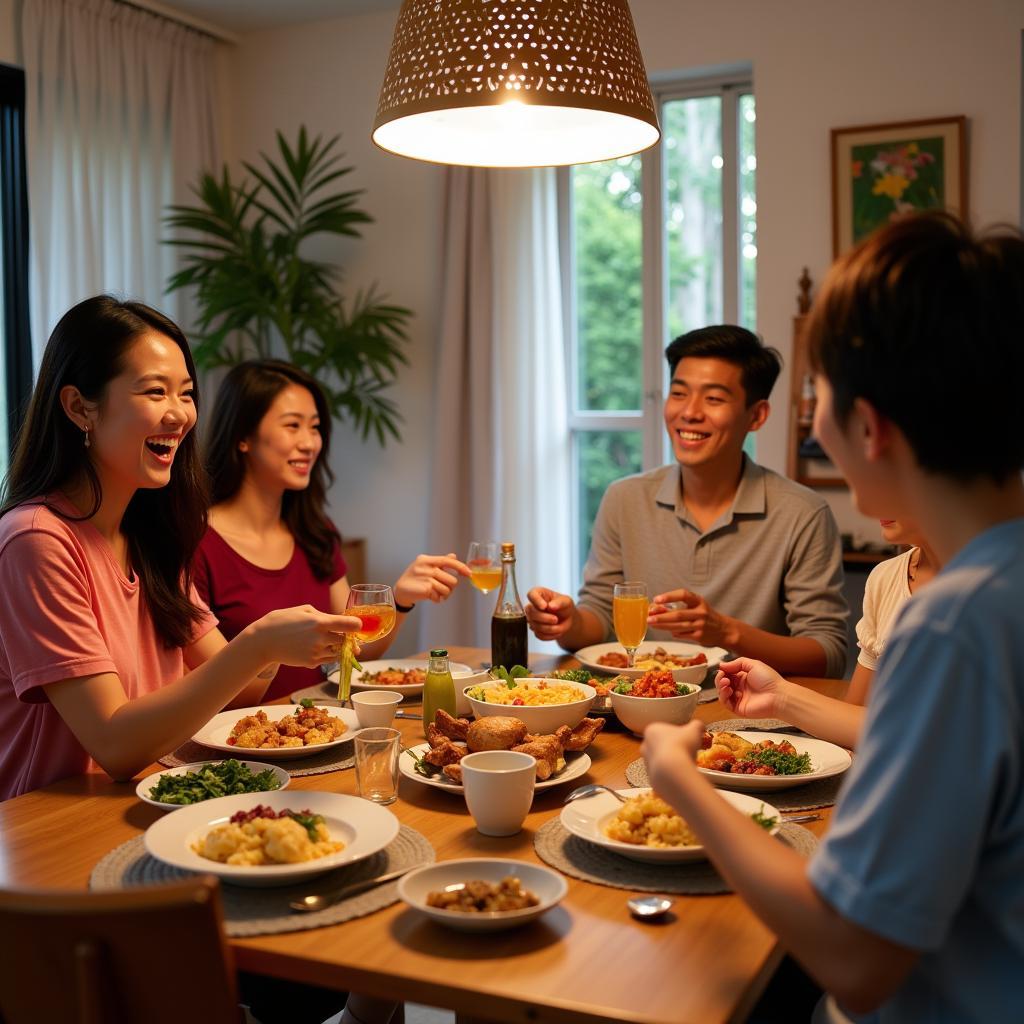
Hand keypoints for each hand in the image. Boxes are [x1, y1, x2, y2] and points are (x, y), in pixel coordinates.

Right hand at [247, 605, 361, 667]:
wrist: (263, 641)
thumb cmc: (282, 621)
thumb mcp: (304, 610)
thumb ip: (323, 615)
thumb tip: (338, 622)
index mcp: (320, 622)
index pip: (349, 625)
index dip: (357, 626)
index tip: (358, 626)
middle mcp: (320, 639)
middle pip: (346, 641)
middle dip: (348, 638)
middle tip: (346, 636)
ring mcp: (316, 653)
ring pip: (338, 652)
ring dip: (338, 648)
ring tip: (330, 641)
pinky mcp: (311, 663)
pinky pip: (328, 660)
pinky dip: (328, 655)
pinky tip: (318, 648)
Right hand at [393, 553, 469, 605]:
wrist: (400, 591)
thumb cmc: (415, 578)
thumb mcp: (426, 566)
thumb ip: (441, 562)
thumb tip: (454, 556)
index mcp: (427, 560)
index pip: (448, 561)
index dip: (460, 567)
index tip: (468, 573)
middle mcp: (426, 567)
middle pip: (452, 579)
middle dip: (450, 587)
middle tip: (442, 589)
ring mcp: (426, 578)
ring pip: (447, 589)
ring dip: (443, 594)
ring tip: (435, 593)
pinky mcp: (425, 589)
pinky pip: (439, 597)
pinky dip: (436, 599)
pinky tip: (429, 597)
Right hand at [525, 587, 575, 639]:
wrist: (567, 618)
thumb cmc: (564, 606)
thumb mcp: (566, 601)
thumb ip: (560, 602)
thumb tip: (550, 606)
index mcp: (539, 594)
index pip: (531, 594)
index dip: (536, 601)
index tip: (544, 606)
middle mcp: (532, 606)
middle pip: (531, 613)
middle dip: (545, 618)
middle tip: (556, 619)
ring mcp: (532, 618)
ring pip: (535, 626)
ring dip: (550, 628)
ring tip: (559, 625)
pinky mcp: (535, 629)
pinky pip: (539, 635)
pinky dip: (550, 635)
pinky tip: (557, 631)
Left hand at [640, 720, 704, 792]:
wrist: (673, 771)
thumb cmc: (682, 745)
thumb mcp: (694, 730)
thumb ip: (697, 726)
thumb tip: (700, 726)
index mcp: (652, 730)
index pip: (664, 730)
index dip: (676, 734)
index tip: (685, 739)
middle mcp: (645, 745)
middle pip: (661, 745)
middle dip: (672, 748)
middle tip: (685, 751)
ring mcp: (646, 762)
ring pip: (660, 759)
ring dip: (671, 761)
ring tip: (684, 764)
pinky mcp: (650, 776)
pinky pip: (661, 773)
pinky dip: (670, 773)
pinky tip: (679, 773)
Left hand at [648, 588, 736, 647]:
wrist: (724, 630)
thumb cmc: (705, 616)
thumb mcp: (695, 606)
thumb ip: (678, 606)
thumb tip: (656, 608)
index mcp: (698, 601)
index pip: (683, 595)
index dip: (669, 596)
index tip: (657, 599)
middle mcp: (701, 612)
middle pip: (678, 614)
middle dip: (661, 616)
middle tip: (649, 617)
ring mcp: (700, 625)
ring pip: (678, 626)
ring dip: (662, 626)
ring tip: (651, 624)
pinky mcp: (699, 636)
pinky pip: (681, 635)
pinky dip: (673, 633)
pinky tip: (667, 630)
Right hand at [715, 657, 785, 718]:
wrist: (778, 696)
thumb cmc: (770, 680)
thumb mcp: (753, 664)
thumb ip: (736, 663)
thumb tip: (721, 665)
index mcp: (744, 678)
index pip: (727, 674)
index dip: (723, 672)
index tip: (722, 669)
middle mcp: (740, 688)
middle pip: (723, 684)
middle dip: (720, 679)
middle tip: (723, 676)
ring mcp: (739, 699)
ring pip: (722, 693)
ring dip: (721, 687)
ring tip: (726, 683)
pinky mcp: (738, 709)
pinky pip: (726, 703)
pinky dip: (723, 696)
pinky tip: (729, 690)